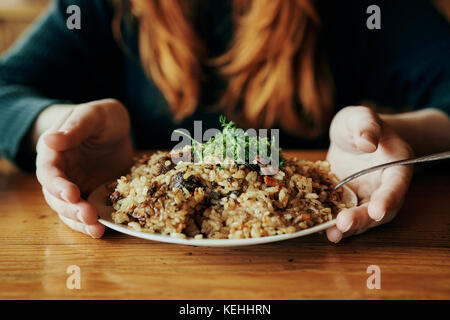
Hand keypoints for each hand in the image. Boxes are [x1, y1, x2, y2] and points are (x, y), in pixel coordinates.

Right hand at [36, 99, 132, 237]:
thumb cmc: (103, 117)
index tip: (72, 193)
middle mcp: (60, 172)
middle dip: (70, 208)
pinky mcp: (90, 194)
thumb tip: (49, 141)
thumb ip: (75, 128)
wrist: (116, 128)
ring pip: (68, 209)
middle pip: (56, 196)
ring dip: (79, 221)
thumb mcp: (94, 116)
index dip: (58, 184)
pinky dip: (89, 224)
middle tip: (88, 215)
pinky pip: (85, 212)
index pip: (49, 171)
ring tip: (96, 229)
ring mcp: (74, 185)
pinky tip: (100, 230)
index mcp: (54, 151)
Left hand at [326, 106, 413, 242]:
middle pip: (379, 209)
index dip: (387, 199)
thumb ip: (366, 125)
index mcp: (397, 165)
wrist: (351, 136)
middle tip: (343, 225)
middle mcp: (384, 187)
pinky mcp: (348, 202)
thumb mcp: (360, 116)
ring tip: (331, 234)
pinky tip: (319, 227)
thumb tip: (367, 142)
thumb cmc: (360, 124)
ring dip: (348, 229)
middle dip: (362, 219)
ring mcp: (366, 197)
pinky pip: (343, 215)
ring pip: (362, 218)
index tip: (377, 210)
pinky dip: (333, 222)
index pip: (396, 186)